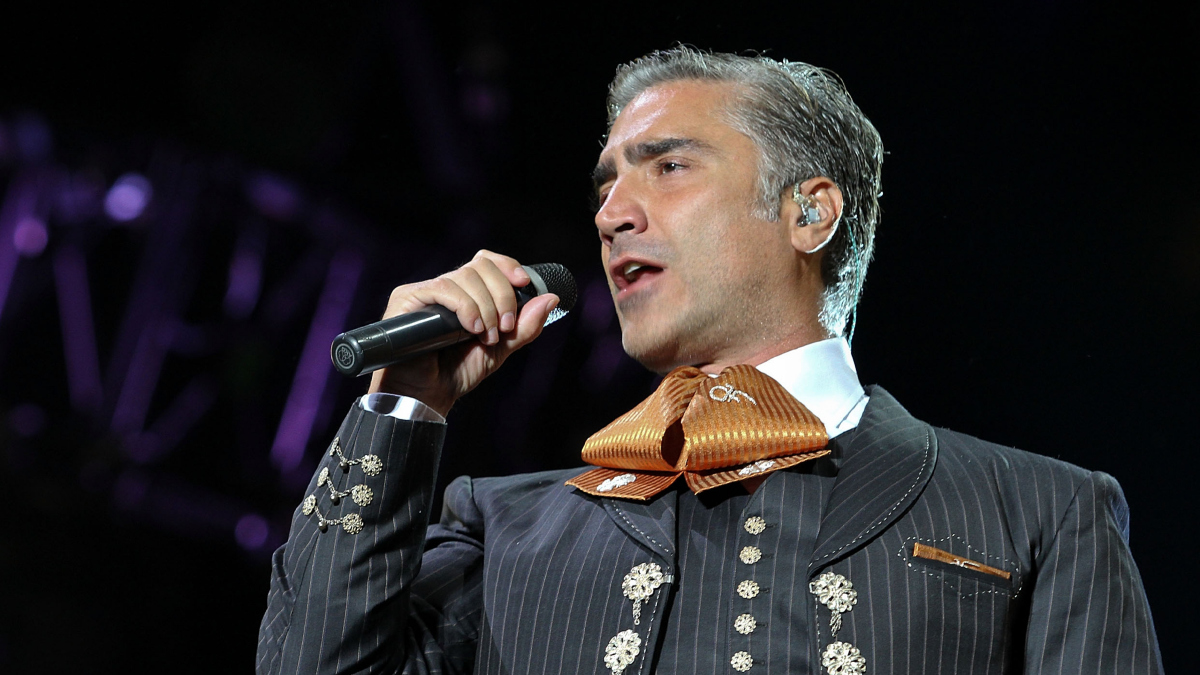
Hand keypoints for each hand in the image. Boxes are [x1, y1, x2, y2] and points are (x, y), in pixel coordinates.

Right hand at [367, 250, 559, 416]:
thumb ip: (524, 326)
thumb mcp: (500, 349)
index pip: (486, 262)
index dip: (507, 266)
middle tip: (504, 327)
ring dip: (485, 308)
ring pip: (465, 277)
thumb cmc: (457, 373)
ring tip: (485, 336)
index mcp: (465, 294)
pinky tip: (470, 329)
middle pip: (480, 266)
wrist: (428, 396)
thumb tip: (551, 298)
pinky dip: (465, 307)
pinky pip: (444, 287)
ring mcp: (425, 291)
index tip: (524, 284)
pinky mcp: (407, 298)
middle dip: (502, 296)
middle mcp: (445, 288)